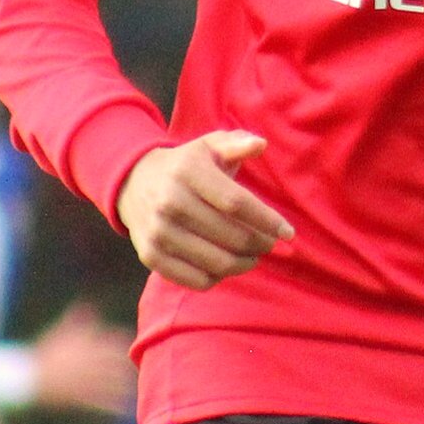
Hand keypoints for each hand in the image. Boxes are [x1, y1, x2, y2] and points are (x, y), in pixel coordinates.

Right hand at [30, 302, 133, 412]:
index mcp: (86, 345)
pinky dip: (112, 405)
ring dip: (123, 386)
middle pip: (115, 364)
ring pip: (110, 383)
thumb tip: (89, 304)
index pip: (113, 342)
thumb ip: (77, 319)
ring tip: (132, 388)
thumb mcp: (60, 332)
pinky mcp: (78, 398)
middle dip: (127, 367)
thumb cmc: (45, 353)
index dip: (123, 344)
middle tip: (137, 369)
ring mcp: (84, 381)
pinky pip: (100, 402)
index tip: (132, 346)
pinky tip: (121, 409)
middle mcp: (88, 363)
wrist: (28, 377)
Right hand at [117, 130, 293, 290]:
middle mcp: (170, 203)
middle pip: (231, 236)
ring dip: (245, 263)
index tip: (289, 232)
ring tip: (253, 255)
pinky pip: (197, 279)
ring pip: (217, 262)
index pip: (236, 203)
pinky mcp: (150, 256)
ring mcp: (158, 232)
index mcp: (189, 172)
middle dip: (260, 243)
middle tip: (270, 243)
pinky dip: (220, 277)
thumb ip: (237, 143)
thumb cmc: (188, 164)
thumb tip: (261, 144)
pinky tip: (227, 263)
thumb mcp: (210, 146)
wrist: (134, 182)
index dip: (267, 220)